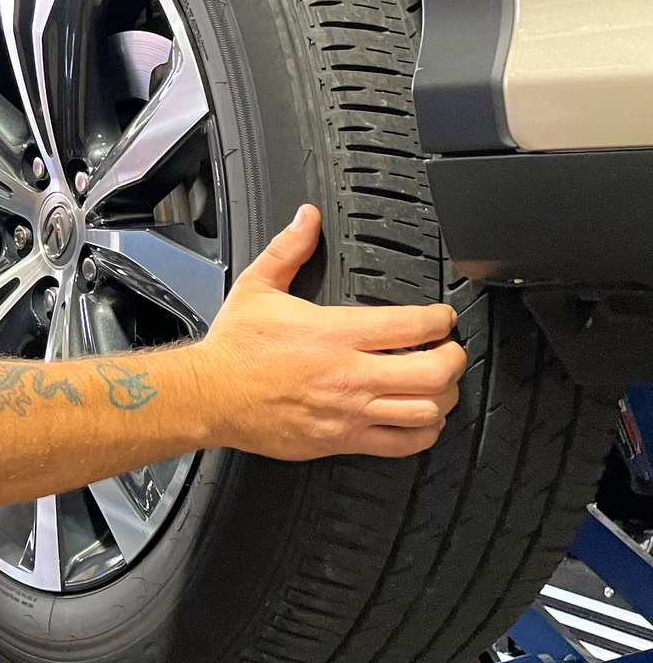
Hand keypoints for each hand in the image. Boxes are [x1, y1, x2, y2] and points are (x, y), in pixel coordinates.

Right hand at [192, 204, 463, 459]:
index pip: (413, 325)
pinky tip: (420, 419)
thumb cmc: (233, 348)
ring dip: (444, 396)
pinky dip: (423, 431)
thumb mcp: (257, 286)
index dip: (441, 319)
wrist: (209, 395)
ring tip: (440, 385)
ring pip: (427, 409)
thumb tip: (306, 219)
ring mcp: (349, 410)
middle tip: (451, 351)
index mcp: (334, 332)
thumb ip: (288, 250)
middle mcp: (349, 373)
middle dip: (454, 358)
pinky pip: (402, 443)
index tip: (443, 318)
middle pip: (434, 371)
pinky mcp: (342, 439)